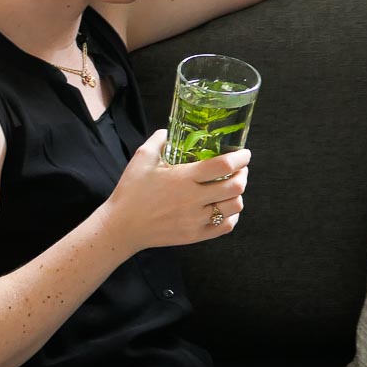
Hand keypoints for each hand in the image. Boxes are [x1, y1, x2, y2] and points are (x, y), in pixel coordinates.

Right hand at [107, 131, 247, 251]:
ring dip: (238, 195)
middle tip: (239, 170)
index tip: (244, 154)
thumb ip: (160, 140)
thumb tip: (172, 131)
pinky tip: (223, 207)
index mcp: (184, 178)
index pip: (224, 165)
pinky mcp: (195, 235)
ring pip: (234, 207)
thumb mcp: (142, 158)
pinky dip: (231, 216)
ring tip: (232, 188)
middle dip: (243, 175)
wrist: (122, 226)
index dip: (241, 158)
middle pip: (236, 186)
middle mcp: (194, 200)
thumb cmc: (131, 191)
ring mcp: (196, 220)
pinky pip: (225, 226)